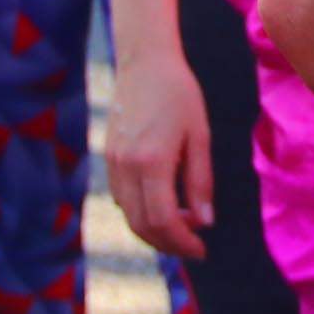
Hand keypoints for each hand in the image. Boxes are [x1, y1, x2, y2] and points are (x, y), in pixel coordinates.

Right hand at [107, 50, 215, 259]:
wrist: (144, 64)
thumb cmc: (179, 95)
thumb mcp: (200, 136)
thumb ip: (201, 180)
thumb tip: (205, 221)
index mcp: (152, 162)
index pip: (163, 220)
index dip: (183, 242)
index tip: (201, 249)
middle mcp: (126, 167)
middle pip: (141, 225)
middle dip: (168, 242)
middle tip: (194, 245)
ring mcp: (113, 163)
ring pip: (128, 214)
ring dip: (154, 230)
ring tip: (183, 225)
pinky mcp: (108, 158)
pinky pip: (121, 198)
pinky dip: (140, 211)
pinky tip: (163, 203)